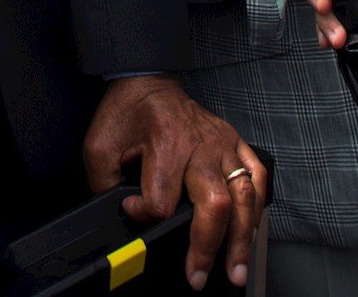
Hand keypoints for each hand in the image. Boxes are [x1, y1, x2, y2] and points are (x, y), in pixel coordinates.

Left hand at [83, 76, 265, 289]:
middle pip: (214, 204)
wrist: (146, 81)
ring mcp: (223, 143)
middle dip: (208, 247)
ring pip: (243, 196)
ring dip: (241, 238)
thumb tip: (119, 218)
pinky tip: (250, 231)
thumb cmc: (127, 112)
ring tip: (237, 270)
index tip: (133, 210)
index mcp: (166, 142)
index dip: (145, 215)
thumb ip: (105, 185)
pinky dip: (257, 207)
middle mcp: (201, 144)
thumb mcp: (100, 146)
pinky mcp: (235, 142)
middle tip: (199, 277)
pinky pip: (256, 177)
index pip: (162, 200)